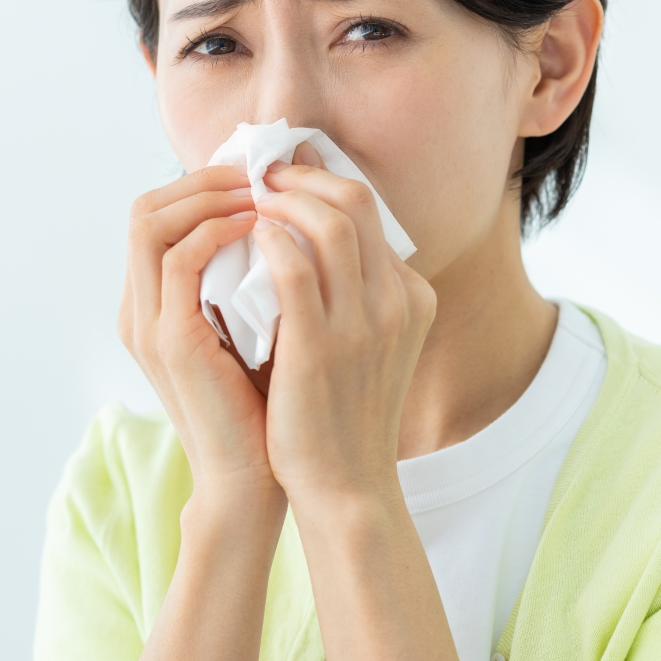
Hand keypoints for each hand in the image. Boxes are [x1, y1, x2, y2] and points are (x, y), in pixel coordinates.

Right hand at [119, 164, 278, 503]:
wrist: (254, 476)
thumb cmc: (265, 404)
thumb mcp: (253, 326)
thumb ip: (251, 278)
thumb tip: (286, 221)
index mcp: (152, 306)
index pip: (156, 217)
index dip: (200, 185)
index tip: (253, 175)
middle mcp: (138, 310)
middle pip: (143, 209)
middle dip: (200, 179)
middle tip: (255, 172)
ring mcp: (148, 325)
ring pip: (150, 223)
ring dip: (207, 196)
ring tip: (259, 191)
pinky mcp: (171, 342)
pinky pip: (178, 261)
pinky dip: (216, 232)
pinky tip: (259, 227)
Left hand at [253, 153, 436, 508]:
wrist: (346, 486)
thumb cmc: (342, 416)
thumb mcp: (368, 345)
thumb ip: (352, 294)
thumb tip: (306, 242)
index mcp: (412, 298)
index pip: (373, 212)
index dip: (324, 182)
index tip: (285, 175)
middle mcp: (397, 302)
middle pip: (357, 201)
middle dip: (304, 176)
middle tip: (262, 174)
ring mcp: (364, 323)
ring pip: (331, 223)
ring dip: (284, 199)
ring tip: (249, 198)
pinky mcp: (321, 347)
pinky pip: (296, 270)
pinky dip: (270, 241)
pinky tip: (248, 238)